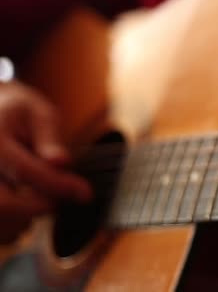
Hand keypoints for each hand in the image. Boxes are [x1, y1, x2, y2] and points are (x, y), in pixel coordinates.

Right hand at [0, 82, 90, 243]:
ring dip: (24, 219)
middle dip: (39, 208)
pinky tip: (24, 210)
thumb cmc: (19, 113)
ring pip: (0, 220)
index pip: (26, 171)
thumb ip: (49, 140)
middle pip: (4, 204)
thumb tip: (61, 163)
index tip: (85, 193)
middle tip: (60, 201)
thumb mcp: (38, 114)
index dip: (59, 185)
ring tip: (42, 200)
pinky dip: (12, 227)